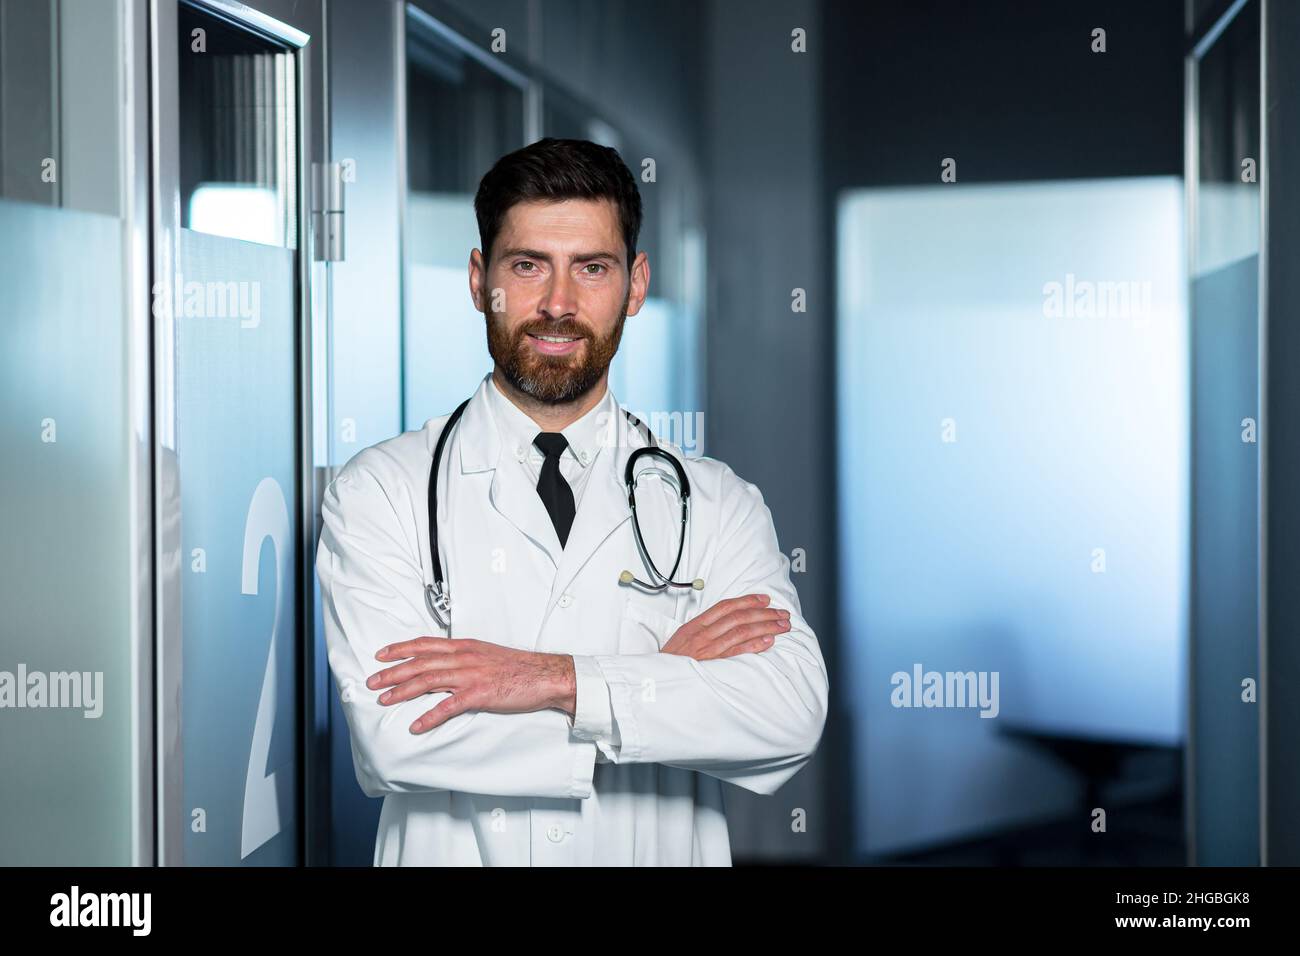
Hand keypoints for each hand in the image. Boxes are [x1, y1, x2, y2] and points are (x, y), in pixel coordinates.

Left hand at [367, 638, 574, 733]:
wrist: (544, 675)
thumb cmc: (516, 667)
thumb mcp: (485, 654)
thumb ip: (463, 658)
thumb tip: (443, 665)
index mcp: (464, 646)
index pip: (425, 644)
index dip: (400, 649)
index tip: (381, 655)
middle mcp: (464, 657)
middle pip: (420, 662)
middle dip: (392, 672)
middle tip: (372, 682)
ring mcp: (471, 675)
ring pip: (428, 680)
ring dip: (402, 691)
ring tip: (384, 700)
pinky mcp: (480, 694)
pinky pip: (449, 706)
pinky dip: (430, 716)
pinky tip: (416, 725)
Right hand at [661, 593, 789, 660]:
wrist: (651, 681)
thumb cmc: (668, 663)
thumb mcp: (681, 641)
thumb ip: (701, 632)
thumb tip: (724, 626)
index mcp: (694, 625)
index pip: (725, 607)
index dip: (747, 601)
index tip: (765, 599)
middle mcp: (701, 634)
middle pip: (737, 617)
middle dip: (763, 613)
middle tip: (782, 613)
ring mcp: (706, 649)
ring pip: (740, 631)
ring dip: (765, 626)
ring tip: (782, 626)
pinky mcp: (710, 665)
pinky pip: (735, 652)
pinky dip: (753, 645)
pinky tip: (768, 641)